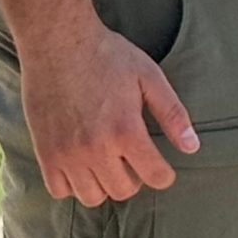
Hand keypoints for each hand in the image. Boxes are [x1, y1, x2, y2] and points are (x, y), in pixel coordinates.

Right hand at [21, 19, 198, 206]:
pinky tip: (81, 161)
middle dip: (134, 177)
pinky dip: (72, 183)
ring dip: (104, 183)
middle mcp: (96, 149)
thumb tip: (193, 147)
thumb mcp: (149, 76)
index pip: (155, 177)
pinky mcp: (45, 152)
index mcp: (125, 130)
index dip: (164, 174)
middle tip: (131, 156)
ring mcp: (67, 154)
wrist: (58, 40)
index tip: (162, 168)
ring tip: (106, 159)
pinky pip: (60, 190)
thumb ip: (172, 113)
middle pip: (123, 191)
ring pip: (92, 197)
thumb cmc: (107, 54)